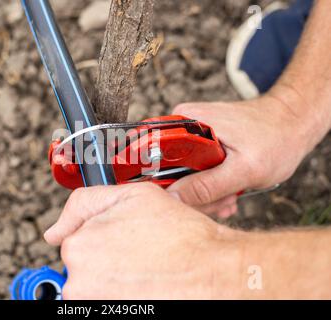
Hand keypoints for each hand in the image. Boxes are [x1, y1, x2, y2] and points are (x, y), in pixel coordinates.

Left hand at [44, 183, 244, 299]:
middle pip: (85, 266)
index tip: (125, 239)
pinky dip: (123, 296)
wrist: (215, 273)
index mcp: (78, 247)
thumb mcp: (131, 196)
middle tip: (139, 255)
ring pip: (97, 287)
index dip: (104, 234)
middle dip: (107, 259)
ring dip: (115, 280)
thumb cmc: (181, 237)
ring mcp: (94, 305)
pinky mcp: (109, 318)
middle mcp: (79, 283)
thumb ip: (84, 203)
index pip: (76, 240)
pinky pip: (108, 301)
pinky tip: (144, 286)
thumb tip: (53, 231)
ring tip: (145, 270)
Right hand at [169, 93, 312, 217]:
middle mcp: (183, 125)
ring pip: (183, 176)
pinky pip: (194, 172)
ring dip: (207, 194)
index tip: (193, 201)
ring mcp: (192, 135)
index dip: (167, 185)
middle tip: (224, 201)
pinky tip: (229, 193)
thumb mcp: (244, 169)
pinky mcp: (200, 144)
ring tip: (232, 197)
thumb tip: (173, 198)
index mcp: (186, 122)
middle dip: (196, 194)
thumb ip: (208, 186)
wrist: (294, 124)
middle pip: (169, 171)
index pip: (155, 158)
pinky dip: (211, 186)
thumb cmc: (276, 138)